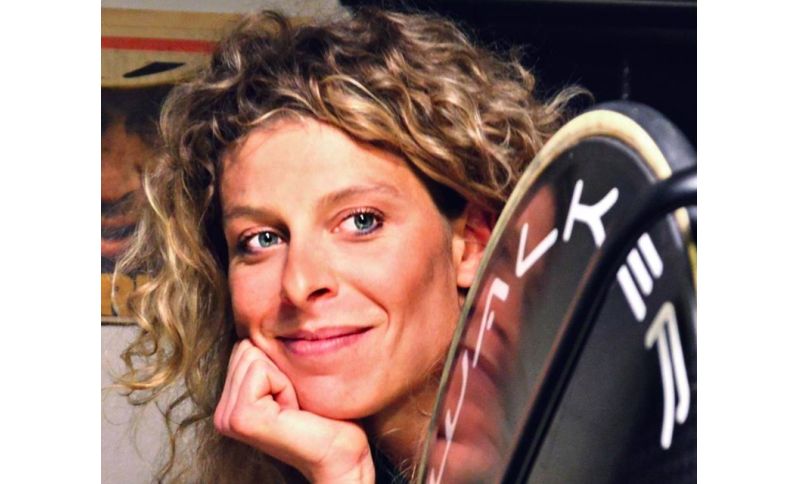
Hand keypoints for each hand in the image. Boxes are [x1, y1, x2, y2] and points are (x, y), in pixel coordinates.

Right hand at [214, 339, 374, 482]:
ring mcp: (227, 418)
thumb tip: (270, 316)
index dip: (277, 363)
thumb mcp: (292, 378)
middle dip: (279, 367)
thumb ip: (270, 357)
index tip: (292, 394)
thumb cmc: (326, 416)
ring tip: (295, 405)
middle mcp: (222, 413)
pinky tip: (293, 410)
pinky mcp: (241, 419)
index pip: (244, 345)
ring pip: (252, 354)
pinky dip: (284, 383)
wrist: (341, 453)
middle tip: (295, 401)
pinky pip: (260, 369)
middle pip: (246, 346)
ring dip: (284, 376)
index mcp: (231, 403)